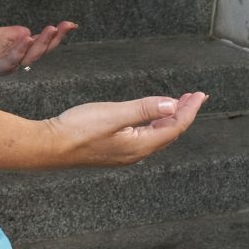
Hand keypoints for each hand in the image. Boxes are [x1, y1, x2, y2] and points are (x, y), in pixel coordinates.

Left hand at [0, 22, 74, 76]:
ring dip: (41, 44)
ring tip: (50, 30)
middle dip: (54, 39)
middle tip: (64, 26)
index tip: (71, 24)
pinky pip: (9, 61)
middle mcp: (14, 62)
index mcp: (18, 53)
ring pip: (28, 58)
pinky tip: (27, 39)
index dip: (57, 36)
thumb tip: (29, 32)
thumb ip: (13, 34)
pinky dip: (19, 51)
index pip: (42, 45)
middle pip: (40, 52)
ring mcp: (4, 66)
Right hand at [49, 93, 204, 165]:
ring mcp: (124, 153)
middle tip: (193, 96)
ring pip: (156, 135)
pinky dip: (154, 123)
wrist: (49, 146)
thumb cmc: (78, 130)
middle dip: (183, 113)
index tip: (200, 95)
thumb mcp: (115, 114)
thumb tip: (171, 104)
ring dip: (169, 118)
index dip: (189, 110)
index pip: (175, 127)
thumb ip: (144, 109)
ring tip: (177, 103)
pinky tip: (151, 116)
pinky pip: (144, 137)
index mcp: (140, 145)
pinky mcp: (114, 150)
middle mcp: (136, 153)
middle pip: (169, 132)